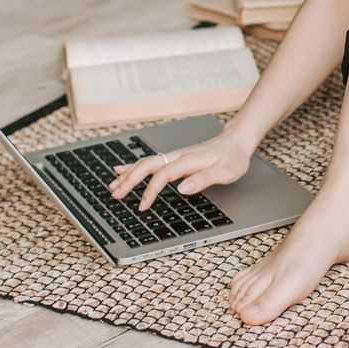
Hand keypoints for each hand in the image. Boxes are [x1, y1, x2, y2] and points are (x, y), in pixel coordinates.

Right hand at [107, 129, 254, 210]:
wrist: (236, 141)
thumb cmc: (232, 158)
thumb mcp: (225, 172)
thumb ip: (204, 179)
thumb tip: (182, 188)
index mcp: (188, 160)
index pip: (162, 175)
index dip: (150, 190)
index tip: (142, 206)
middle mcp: (178, 156)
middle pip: (147, 166)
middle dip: (129, 180)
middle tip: (115, 195)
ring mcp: (174, 156)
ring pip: (145, 163)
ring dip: (128, 174)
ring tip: (113, 186)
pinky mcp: (174, 158)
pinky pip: (150, 162)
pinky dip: (133, 166)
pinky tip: (122, 169)